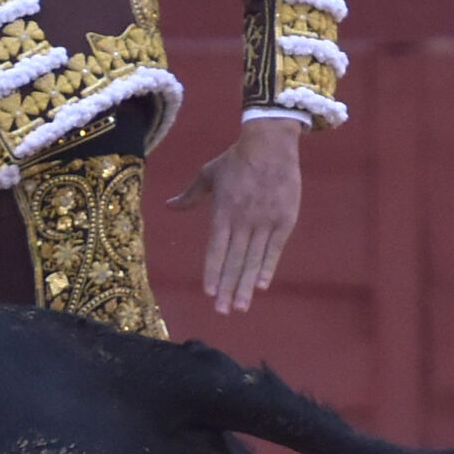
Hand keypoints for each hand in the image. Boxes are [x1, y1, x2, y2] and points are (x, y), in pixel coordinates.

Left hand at [169, 117, 302, 313]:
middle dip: (228, 288)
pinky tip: (261, 286)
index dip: (212, 271)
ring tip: (241, 307)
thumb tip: (168, 206)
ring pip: (253, 259)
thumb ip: (190, 195)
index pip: (216, 249)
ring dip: (246, 285)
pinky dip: (267, 267)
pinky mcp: (284, 219)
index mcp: (223, 212)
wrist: (270, 143)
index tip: (208, 292)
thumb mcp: (208, 174)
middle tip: (223, 311)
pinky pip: (274, 249)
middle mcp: (243, 220)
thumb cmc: (236, 159)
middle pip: (234, 261)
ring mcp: (265, 221)